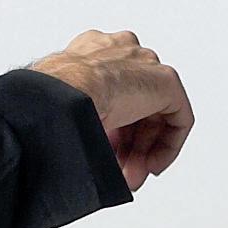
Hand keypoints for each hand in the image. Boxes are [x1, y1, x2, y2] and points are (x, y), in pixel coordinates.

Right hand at [31, 29, 193, 190]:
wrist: (62, 94)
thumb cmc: (49, 101)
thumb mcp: (61, 108)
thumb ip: (76, 118)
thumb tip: (72, 149)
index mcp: (90, 51)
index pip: (112, 90)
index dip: (113, 130)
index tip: (107, 153)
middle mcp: (121, 53)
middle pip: (136, 105)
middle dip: (130, 145)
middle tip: (123, 172)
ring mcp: (145, 65)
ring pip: (155, 114)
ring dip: (144, 151)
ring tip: (132, 176)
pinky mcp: (166, 81)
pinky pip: (178, 117)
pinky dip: (168, 145)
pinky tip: (152, 165)